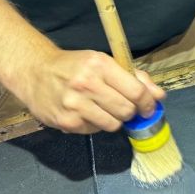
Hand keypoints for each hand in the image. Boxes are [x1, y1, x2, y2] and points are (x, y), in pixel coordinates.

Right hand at [16, 48, 165, 133]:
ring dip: (114, 119)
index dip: (148, 103)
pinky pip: (95, 130)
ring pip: (113, 124)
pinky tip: (86, 112)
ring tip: (103, 108)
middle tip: (125, 107)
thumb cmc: (75, 66)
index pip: (136, 91)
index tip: (150, 107)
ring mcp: (75, 104)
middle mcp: (87, 84)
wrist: (35, 72)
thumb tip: (160, 96)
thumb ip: (134, 78)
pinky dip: (96, 124)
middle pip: (126, 110)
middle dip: (131, 111)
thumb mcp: (105, 62)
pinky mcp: (66, 121)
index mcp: (100, 64)